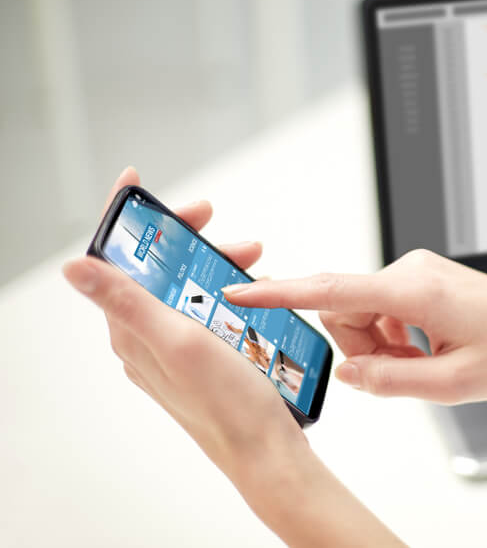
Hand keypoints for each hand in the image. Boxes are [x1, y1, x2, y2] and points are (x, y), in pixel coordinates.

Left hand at [62, 168, 304, 480]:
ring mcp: (174, 348)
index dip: (122, 218)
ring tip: (252, 258)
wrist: (265, 450)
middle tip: (213, 218)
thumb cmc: (228, 405)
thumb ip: (128, 302)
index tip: (136, 183)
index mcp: (131, 331)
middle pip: (152, 269)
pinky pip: (205, 308)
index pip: (112, 262)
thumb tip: (74, 269)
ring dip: (212, 263)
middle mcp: (146, 338)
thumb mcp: (178, 342)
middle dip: (184, 237)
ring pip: (183, 286)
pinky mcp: (201, 357)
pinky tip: (252, 292)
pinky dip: (225, 289)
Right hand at [223, 249, 486, 403]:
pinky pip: (386, 307)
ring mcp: (419, 271)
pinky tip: (432, 350)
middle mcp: (412, 270)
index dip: (280, 294)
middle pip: (345, 308)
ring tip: (428, 363)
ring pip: (365, 311)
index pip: (332, 288)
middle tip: (406, 373)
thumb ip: (389, 381)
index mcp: (415, 291)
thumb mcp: (451, 385)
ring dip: (382, 346)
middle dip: (362, 347)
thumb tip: (346, 371)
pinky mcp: (425, 277)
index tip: (239, 292)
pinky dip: (396, 335)